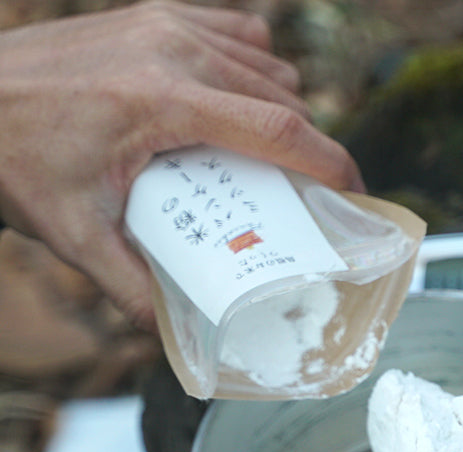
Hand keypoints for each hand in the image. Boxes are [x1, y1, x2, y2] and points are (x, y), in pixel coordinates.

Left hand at [0, 1, 363, 327]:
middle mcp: (176, 49)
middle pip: (283, 101)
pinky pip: (238, 34)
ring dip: (283, 112)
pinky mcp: (155, 14)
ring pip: (267, 66)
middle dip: (309, 149)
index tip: (356, 194)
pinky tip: (242, 105)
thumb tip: (174, 336)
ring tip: (271, 160)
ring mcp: (166, 23)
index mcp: (166, 100)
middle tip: (306, 196)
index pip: (282, 130)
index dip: (333, 163)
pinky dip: (256, 70)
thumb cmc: (15, 158)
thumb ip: (132, 291)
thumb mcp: (76, 236)